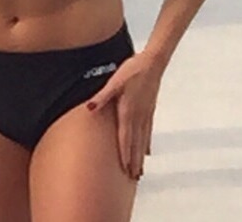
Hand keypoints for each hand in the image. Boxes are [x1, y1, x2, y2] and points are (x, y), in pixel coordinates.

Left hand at [86, 51, 163, 179]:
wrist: (153, 63)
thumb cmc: (132, 69)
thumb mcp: (114, 81)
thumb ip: (102, 96)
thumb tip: (89, 108)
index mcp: (127, 111)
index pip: (125, 138)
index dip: (125, 155)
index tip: (125, 170)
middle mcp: (138, 116)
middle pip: (135, 144)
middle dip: (134, 162)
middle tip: (134, 178)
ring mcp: (146, 114)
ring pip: (143, 140)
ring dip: (141, 157)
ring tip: (140, 172)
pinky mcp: (150, 110)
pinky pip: (148, 131)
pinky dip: (147, 144)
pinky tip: (148, 152)